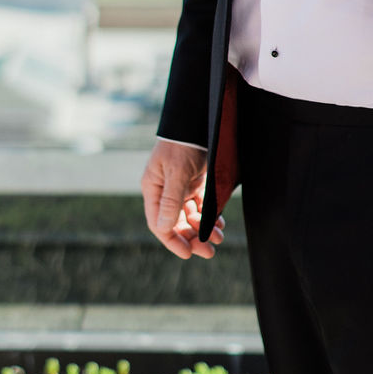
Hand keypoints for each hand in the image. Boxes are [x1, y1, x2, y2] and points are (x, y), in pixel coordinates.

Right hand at [141, 138, 224, 259]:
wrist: (197, 120)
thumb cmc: (183, 143)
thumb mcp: (177, 171)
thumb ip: (171, 200)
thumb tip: (164, 229)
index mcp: (154, 189)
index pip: (159, 224)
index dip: (173, 241)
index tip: (188, 253)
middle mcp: (165, 191)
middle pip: (176, 223)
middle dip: (192, 238)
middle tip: (210, 251)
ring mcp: (180, 187)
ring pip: (190, 217)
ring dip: (203, 229)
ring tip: (219, 237)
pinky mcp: (194, 183)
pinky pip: (200, 206)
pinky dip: (209, 217)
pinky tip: (219, 224)